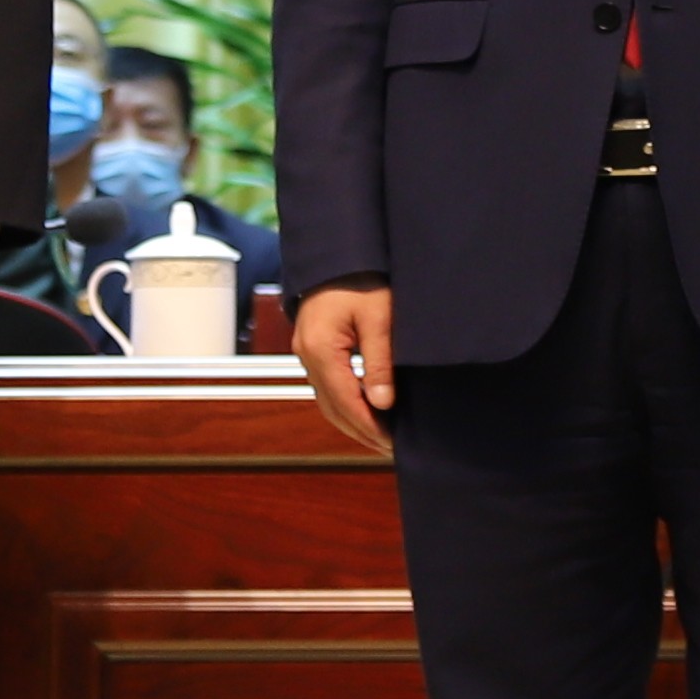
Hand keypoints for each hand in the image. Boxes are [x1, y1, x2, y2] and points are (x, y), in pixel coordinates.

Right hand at [294, 282, 397, 454]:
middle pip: (332, 408)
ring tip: (382, 436)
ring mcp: (306, 352)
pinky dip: (346, 403)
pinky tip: (367, 409)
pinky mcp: (312, 347)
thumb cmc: (362, 277)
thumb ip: (379, 362)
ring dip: (352, 421)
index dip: (370, 426)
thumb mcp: (379, 318)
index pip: (346, 402)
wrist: (339, 250)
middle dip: (361, 431)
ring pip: (327, 400)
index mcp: (320, 349)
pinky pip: (327, 386)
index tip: (393, 443)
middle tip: (391, 448)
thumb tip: (383, 404)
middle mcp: (306, 355)